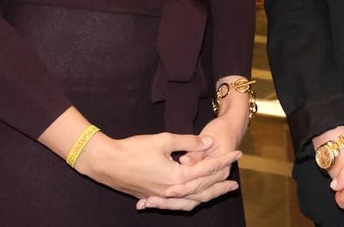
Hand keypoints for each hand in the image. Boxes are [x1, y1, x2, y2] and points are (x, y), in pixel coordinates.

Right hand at [79, 131, 239, 210]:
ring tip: (219, 192)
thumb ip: (189, 142)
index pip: (206, 169)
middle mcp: (171, 190)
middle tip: (235, 181)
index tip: (237, 154)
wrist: (106, 162)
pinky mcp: (152, 196)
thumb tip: (209, 142)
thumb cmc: (134, 149)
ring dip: (206, 196)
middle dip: (219, 184)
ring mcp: (160, 196)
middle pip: (202, 190)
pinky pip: (176, 204)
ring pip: (190, 201)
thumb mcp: (165, 140)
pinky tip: (193, 199)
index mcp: (177, 176)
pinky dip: (188, 202)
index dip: (223, 160)